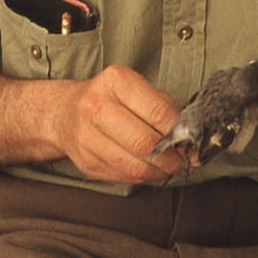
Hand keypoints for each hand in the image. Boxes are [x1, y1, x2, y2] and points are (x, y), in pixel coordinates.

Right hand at [49, 64, 184, 182]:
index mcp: (115, 81)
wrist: (66, 112)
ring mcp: (87, 136)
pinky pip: (125, 176)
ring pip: (136, 166)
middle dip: (172, 158)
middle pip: (145, 143)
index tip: (191, 141)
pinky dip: (143, 176)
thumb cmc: (111, 99)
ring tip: (168, 167)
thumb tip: (190, 140)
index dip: (181, 132)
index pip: (158, 112)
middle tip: (183, 160)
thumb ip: (164, 110)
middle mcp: (95, 106)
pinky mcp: (86, 162)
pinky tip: (148, 168)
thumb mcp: (137, 89)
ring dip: (160, 171)